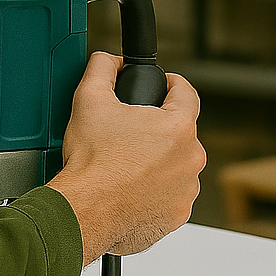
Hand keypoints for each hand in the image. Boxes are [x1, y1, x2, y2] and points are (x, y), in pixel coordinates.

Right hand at [47, 52, 206, 266]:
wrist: (85, 209)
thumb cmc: (92, 162)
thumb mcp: (89, 100)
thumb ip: (102, 69)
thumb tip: (108, 60)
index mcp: (178, 128)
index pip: (186, 93)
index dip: (172, 84)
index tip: (163, 86)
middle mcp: (191, 159)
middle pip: (180, 133)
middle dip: (157, 130)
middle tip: (128, 133)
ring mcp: (186, 190)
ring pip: (176, 166)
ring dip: (158, 162)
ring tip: (125, 165)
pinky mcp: (176, 215)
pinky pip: (170, 195)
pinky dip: (153, 191)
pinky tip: (128, 188)